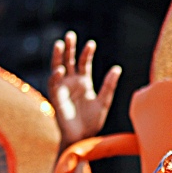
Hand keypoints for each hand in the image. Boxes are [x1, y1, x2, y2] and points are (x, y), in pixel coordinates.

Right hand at [48, 31, 120, 148]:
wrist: (82, 138)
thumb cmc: (93, 122)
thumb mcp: (104, 101)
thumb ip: (109, 85)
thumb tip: (117, 68)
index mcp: (84, 82)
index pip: (84, 63)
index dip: (86, 53)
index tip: (91, 43)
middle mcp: (72, 83)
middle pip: (69, 61)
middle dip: (69, 48)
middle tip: (70, 35)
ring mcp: (63, 89)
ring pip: (58, 68)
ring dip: (58, 57)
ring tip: (60, 44)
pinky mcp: (56, 98)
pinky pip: (53, 84)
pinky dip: (56, 76)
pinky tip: (60, 69)